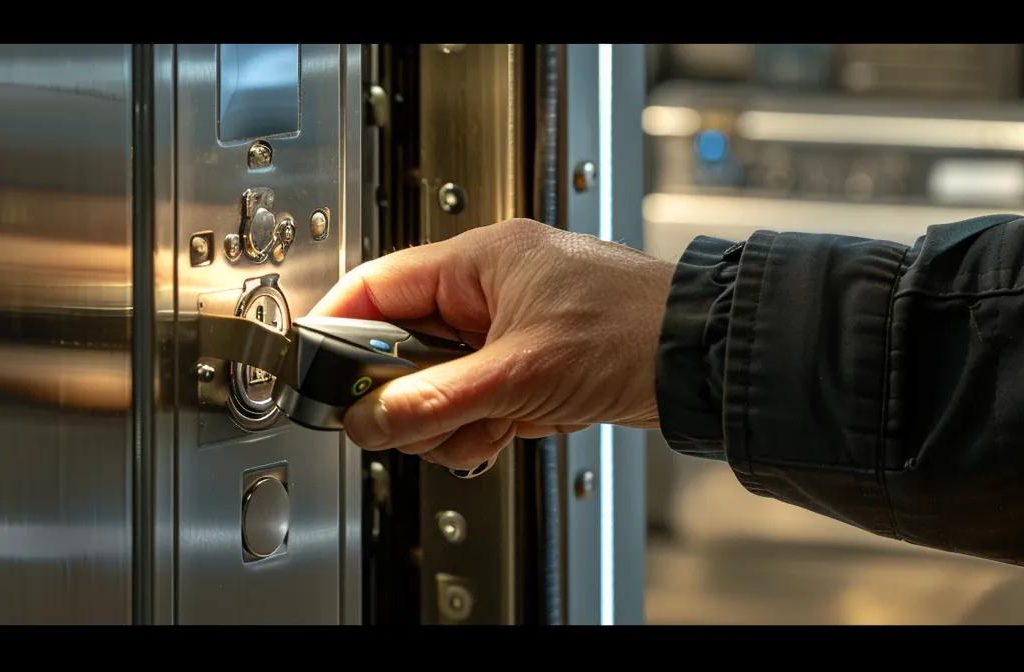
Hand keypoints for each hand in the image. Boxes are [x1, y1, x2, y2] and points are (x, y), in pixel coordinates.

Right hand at [307, 218, 673, 474]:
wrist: (702, 360)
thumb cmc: (632, 332)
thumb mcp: (517, 375)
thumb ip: (433, 400)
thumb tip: (370, 419)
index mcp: (480, 261)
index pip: (376, 287)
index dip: (340, 333)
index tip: (321, 379)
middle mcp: (492, 287)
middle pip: (405, 346)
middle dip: (415, 396)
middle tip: (430, 421)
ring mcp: (513, 327)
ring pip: (442, 382)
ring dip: (457, 417)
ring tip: (493, 425)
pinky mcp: (534, 362)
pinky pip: (481, 397)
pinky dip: (490, 422)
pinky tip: (518, 428)